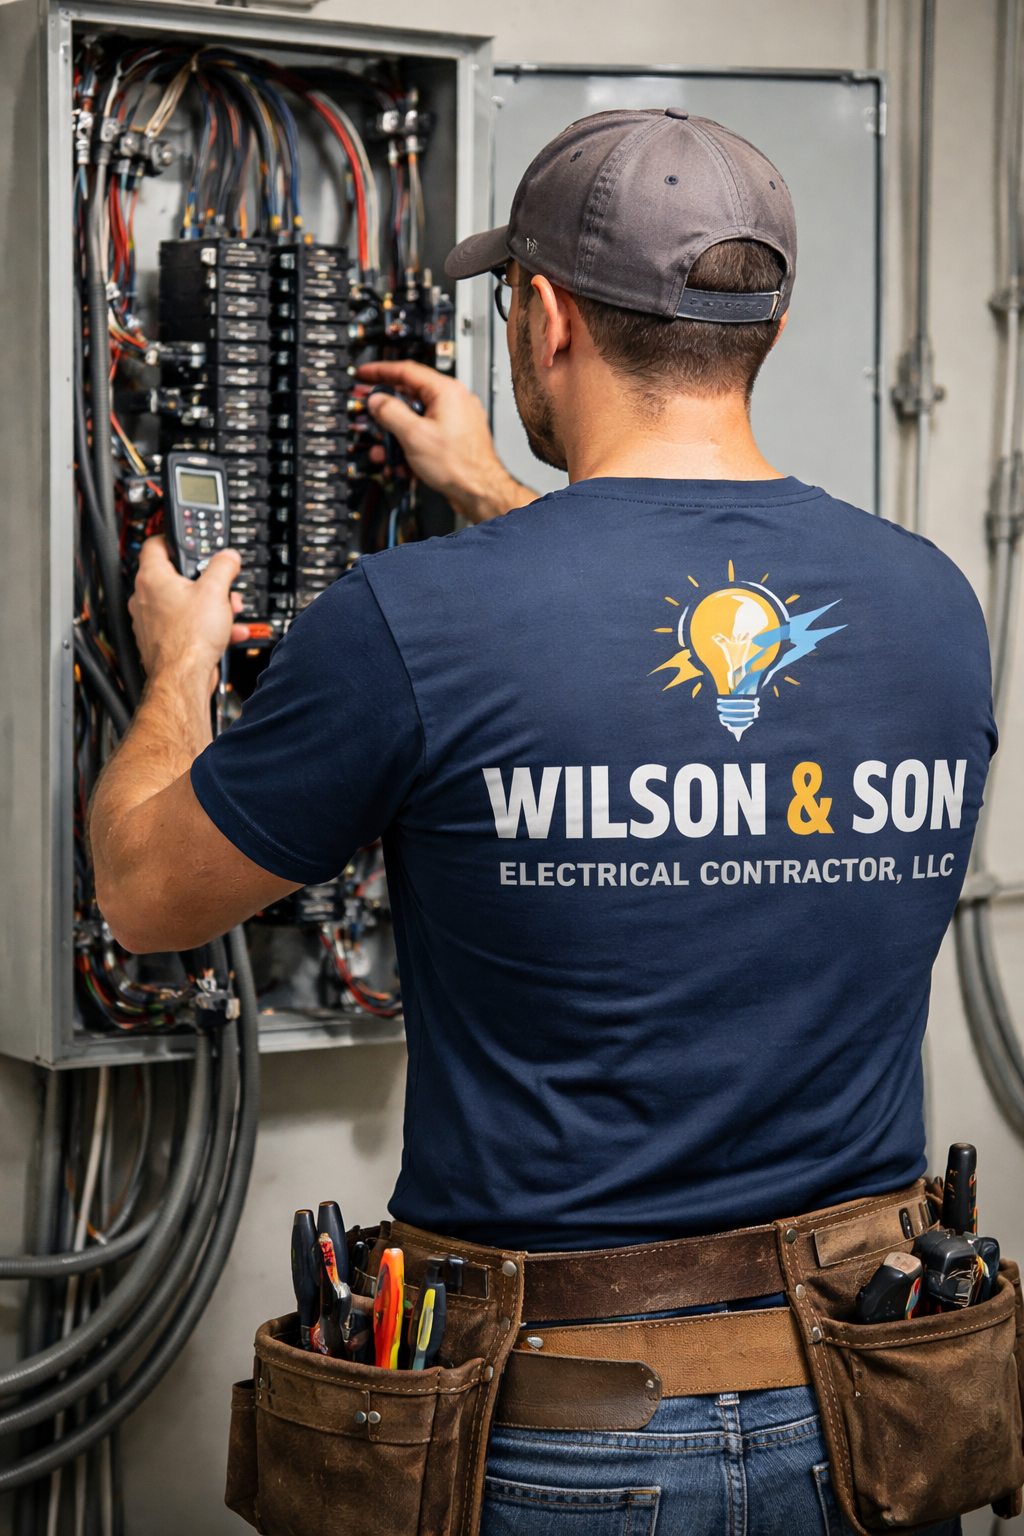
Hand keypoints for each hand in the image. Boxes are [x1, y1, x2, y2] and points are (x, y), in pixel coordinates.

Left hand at [128, 536, 248, 695]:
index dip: (174, 538)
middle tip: (220, 584)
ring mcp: (151, 622)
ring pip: (184, 604)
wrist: (184, 678)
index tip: (189, 542)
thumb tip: (227, 557)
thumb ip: (223, 566)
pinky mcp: (162, 641)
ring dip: (210, 605)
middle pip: (176, 577)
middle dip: (205, 581)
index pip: (155, 544)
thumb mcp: (215, 590)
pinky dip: (207, 627)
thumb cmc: (189, 638)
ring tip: (228, 612)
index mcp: (152, 578)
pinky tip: (228, 632)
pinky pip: (187, 626)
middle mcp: (145, 599)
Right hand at [357, 360, 536, 522]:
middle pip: (410, 396)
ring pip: (417, 419)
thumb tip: (377, 401)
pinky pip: (426, 434)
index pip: (406, 370)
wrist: (480, 492)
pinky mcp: (454, 438)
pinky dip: (411, 445)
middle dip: (386, 410)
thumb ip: (390, 412)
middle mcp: (454, 401)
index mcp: (446, 391)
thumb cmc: (459, 465)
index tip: (364, 374)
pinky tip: (401, 461)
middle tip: (368, 412)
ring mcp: (456, 420)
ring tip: (383, 448)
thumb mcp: (414, 435)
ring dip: (396, 434)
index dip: (380, 371)